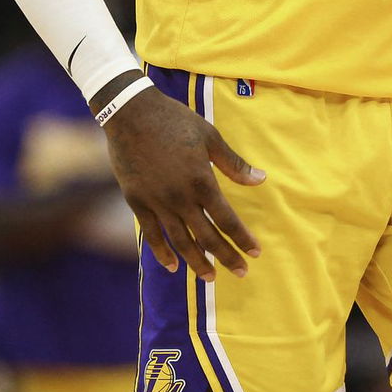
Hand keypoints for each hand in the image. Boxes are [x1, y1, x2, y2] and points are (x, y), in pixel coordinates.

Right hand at [96, 75, 264, 281]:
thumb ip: (234, 163)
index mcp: (201, 181)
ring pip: (180, 242)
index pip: (227, 219)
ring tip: (210, 277)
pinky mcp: (137, 202)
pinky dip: (161, 253)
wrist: (131, 113)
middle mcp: (180, 198)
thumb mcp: (209, 136)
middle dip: (226, 257)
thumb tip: (261, 180)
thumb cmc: (175, 120)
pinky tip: (172, 266)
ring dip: (197, 262)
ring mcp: (157, 202)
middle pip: (206, 237)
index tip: (255, 253)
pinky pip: (151, 234)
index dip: (242, 238)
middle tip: (241, 272)